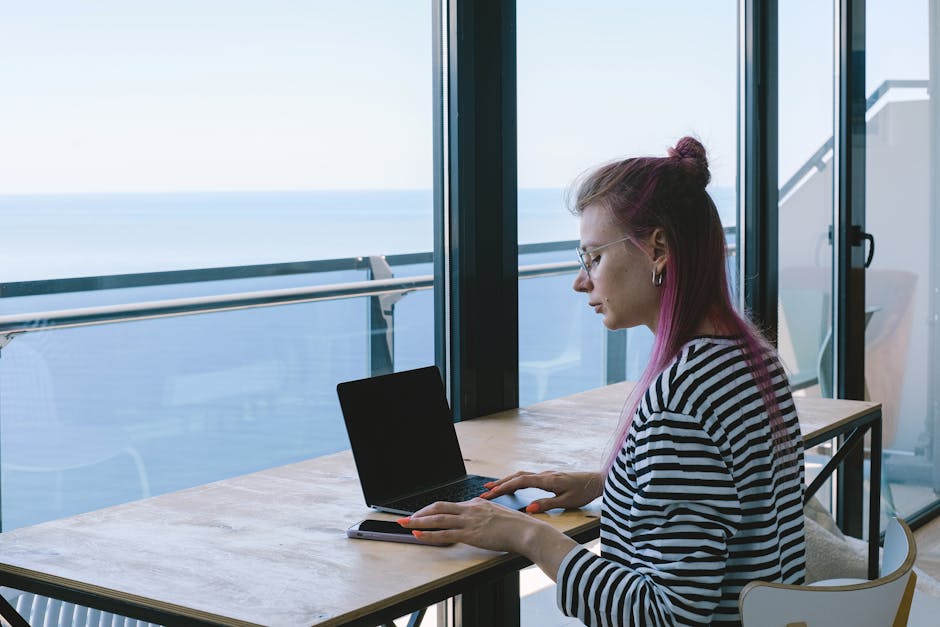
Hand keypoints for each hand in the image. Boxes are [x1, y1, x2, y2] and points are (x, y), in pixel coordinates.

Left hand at [397, 497, 546, 553]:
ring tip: (403, 525)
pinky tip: (418, 536)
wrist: (526, 531)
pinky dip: (428, 535)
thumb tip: (481, 523)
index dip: (433, 510)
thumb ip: (486, 517)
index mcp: (476, 504)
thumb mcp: (498, 515)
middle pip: (438, 507)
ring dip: (417, 522)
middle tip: (405, 518)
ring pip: (437, 519)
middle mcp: (470, 509)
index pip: (449, 505)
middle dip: (419, 513)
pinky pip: (444, 534)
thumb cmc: (517, 526)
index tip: (423, 514)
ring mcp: (469, 521)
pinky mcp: (469, 534)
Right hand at [479, 470, 602, 512]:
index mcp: (547, 480)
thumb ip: (547, 504)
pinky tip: (511, 485)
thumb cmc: (584, 492)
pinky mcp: (548, 477)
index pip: (520, 481)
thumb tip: (528, 509)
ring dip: (506, 481)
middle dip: (500, 484)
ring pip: (521, 475)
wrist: (597, 481)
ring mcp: (546, 475)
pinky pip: (527, 477)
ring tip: (492, 487)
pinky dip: (515, 480)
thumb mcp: (566, 502)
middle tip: (485, 491)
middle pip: (517, 476)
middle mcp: (544, 475)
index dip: (504, 487)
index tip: (491, 493)